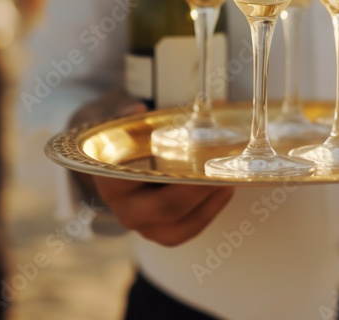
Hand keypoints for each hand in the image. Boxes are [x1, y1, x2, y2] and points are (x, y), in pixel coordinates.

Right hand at [67, 88, 235, 246]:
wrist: (109, 159)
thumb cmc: (117, 136)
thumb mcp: (112, 116)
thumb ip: (121, 109)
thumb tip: (137, 107)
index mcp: (111, 182)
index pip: (142, 185)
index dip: (173, 174)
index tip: (203, 160)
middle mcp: (126, 209)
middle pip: (169, 209)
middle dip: (202, 190)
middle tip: (225, 170)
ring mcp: (144, 224)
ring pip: (182, 227)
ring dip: (211, 205)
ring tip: (229, 180)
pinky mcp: (160, 229)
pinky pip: (188, 228)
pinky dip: (209, 212)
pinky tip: (224, 190)